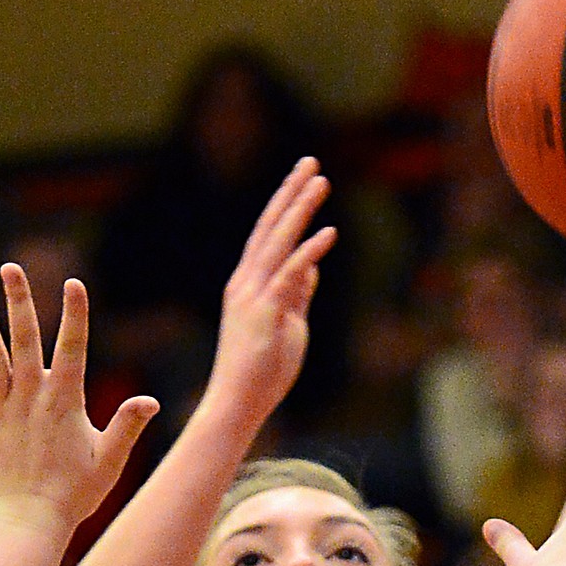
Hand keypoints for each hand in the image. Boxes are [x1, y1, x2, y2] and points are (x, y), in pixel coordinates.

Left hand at [0, 267, 158, 531]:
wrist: (29, 521)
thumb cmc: (74, 493)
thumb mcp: (109, 460)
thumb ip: (126, 426)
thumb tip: (150, 401)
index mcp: (64, 402)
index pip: (72, 348)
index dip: (74, 315)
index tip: (73, 283)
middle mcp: (30, 398)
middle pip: (24, 340)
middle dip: (19, 302)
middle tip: (12, 268)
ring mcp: (2, 409)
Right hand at [201, 157, 335, 439]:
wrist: (237, 403)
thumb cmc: (262, 371)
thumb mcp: (288, 325)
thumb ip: (297, 294)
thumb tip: (310, 267)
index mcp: (249, 285)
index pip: (268, 235)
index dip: (285, 204)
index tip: (302, 178)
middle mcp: (247, 283)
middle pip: (270, 227)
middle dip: (291, 192)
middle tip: (311, 162)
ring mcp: (254, 296)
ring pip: (278, 242)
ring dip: (300, 209)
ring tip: (321, 181)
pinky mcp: (266, 313)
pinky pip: (289, 275)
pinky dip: (308, 252)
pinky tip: (328, 232)